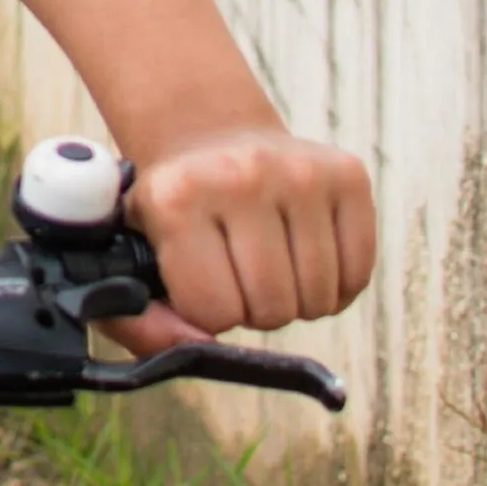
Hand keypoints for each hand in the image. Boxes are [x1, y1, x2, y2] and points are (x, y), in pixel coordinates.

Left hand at [126, 125, 375, 344]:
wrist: (210, 139)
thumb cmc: (172, 214)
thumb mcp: (129, 257)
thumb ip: (138, 323)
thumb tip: (196, 346)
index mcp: (176, 198)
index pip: (213, 312)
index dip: (209, 313)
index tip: (201, 282)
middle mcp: (241, 175)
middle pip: (272, 309)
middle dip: (254, 310)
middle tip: (237, 274)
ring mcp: (301, 171)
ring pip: (318, 299)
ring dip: (295, 300)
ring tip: (268, 263)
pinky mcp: (348, 174)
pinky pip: (357, 274)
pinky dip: (334, 285)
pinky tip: (303, 255)